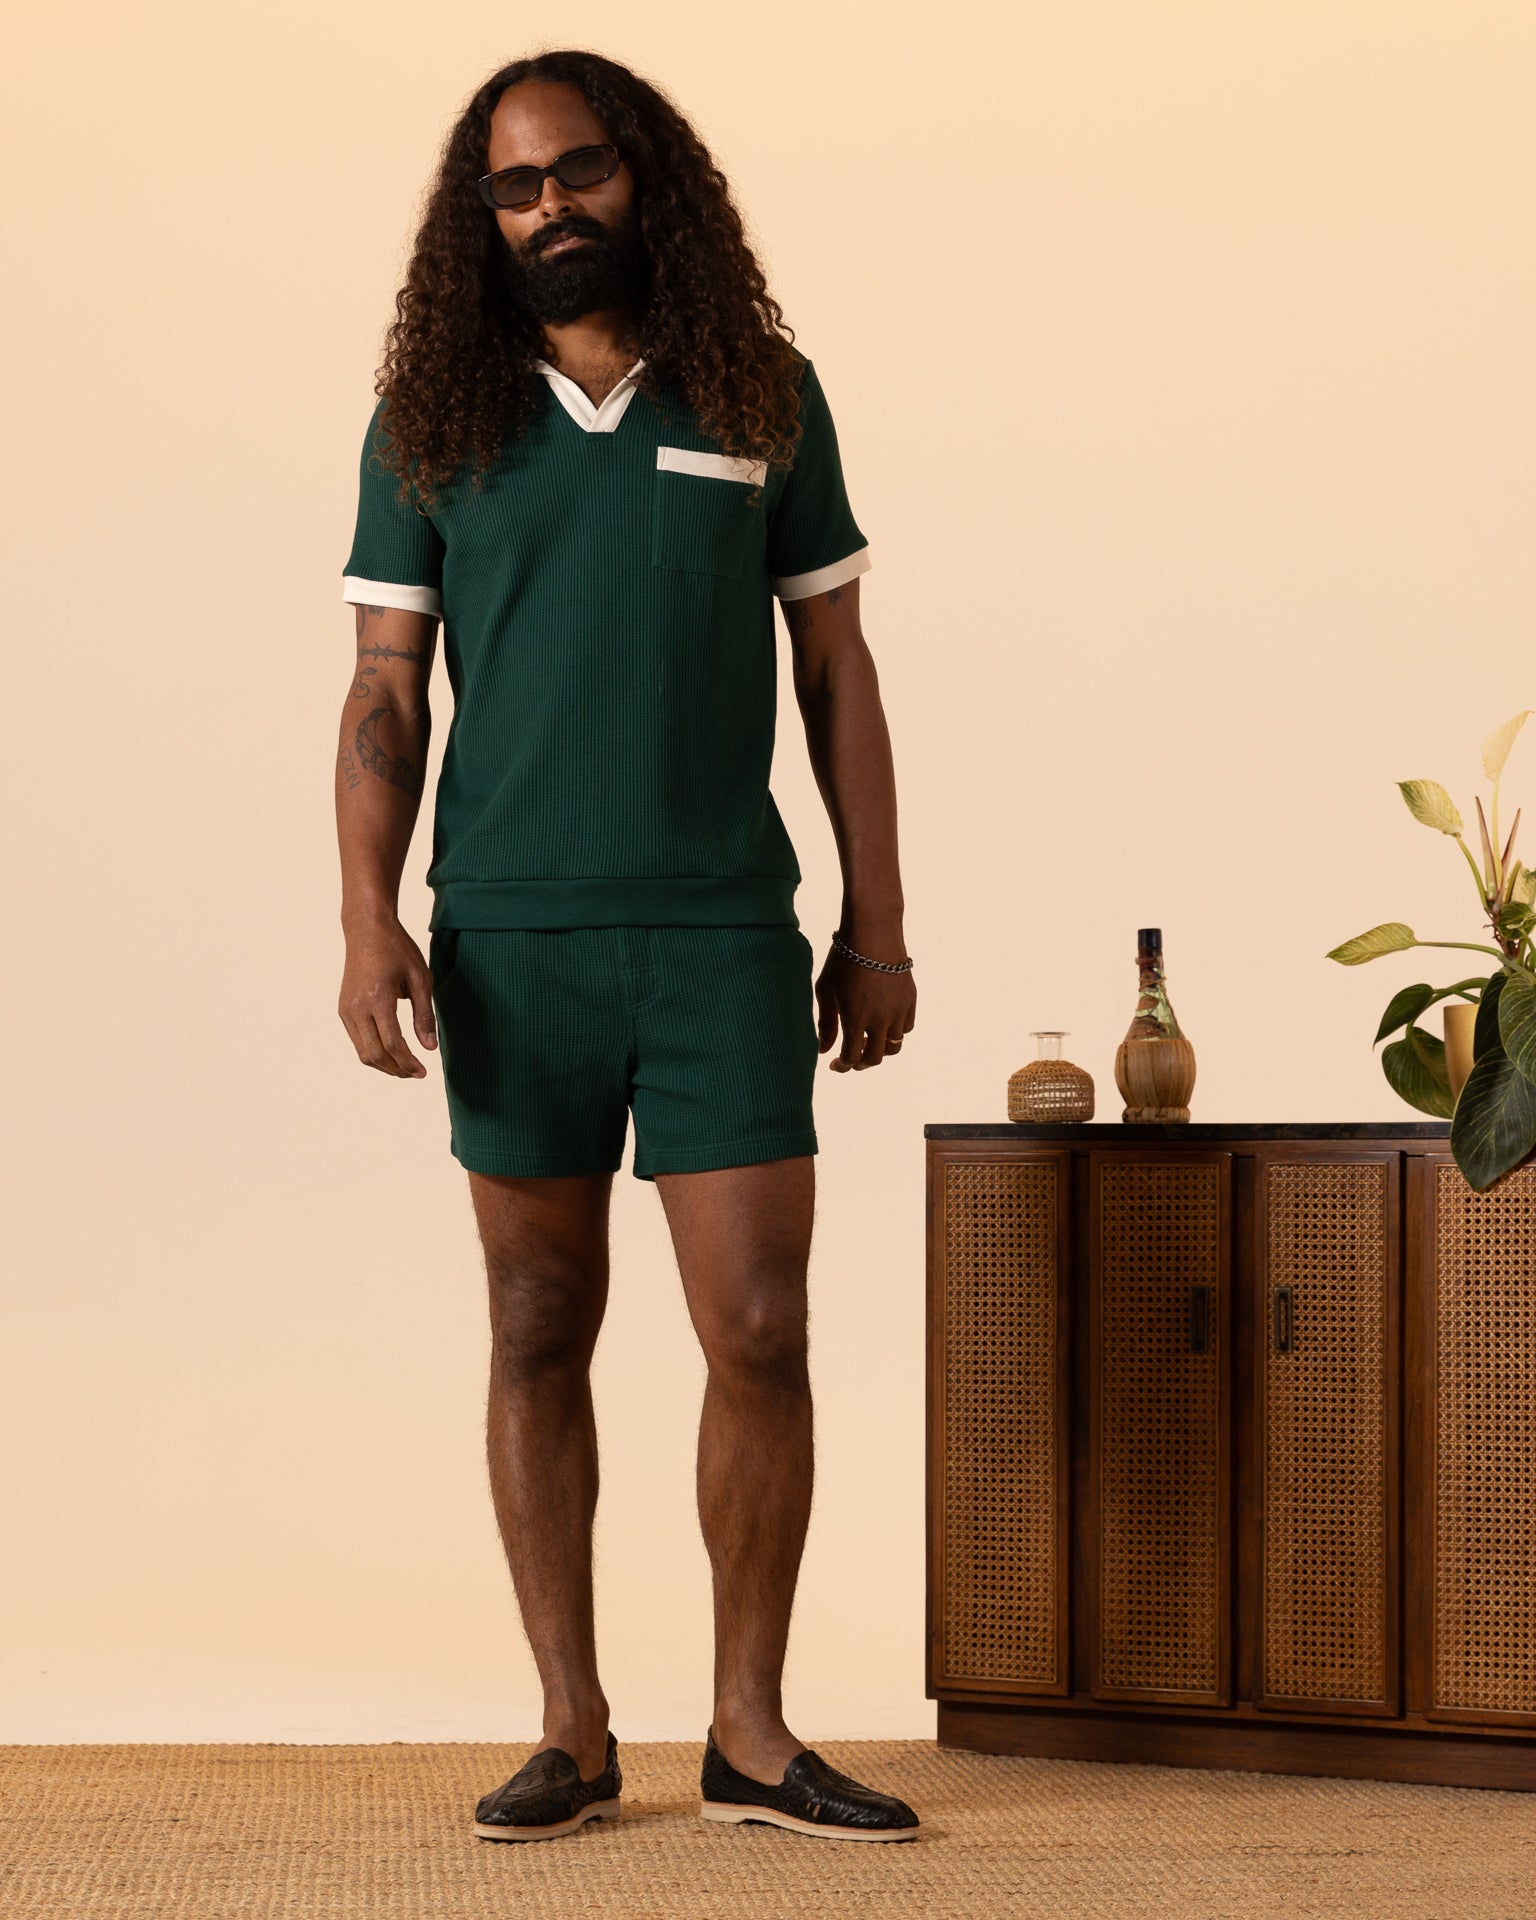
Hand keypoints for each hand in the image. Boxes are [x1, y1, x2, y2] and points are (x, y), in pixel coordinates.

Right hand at [339, 916, 436, 1077]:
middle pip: (374, 1055)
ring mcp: (346, 1010)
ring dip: (384, 1065)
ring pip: (362, 1052)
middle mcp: (357, 1008)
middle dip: (396, 1070)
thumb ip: (424, 1015)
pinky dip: (373, 1052)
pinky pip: (357, 1041)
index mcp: (378, 999)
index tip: (424, 1072)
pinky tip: (391, 1051)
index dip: (409, 1063)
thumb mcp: (420, 979)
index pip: (392, 1044)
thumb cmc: (397, 950)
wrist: (366, 930)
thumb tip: (429, 1048)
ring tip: (405, 1066)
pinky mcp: (343, 1010)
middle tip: (417, 1073)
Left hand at [814, 935, 916, 1070]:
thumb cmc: (843, 959)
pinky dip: (894, 1032)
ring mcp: (898, 1010)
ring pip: (894, 1045)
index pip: (852, 1058)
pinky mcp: (910, 1000)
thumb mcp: (826, 991)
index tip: (835, 1064)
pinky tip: (882, 1025)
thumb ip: (826, 1023)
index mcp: (856, 1018)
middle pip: (874, 1058)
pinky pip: (906, 1027)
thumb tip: (823, 1050)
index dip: (842, 1066)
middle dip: (861, 1064)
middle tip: (851, 1060)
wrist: (873, 931)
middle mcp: (880, 1019)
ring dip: (879, 1049)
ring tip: (868, 1042)